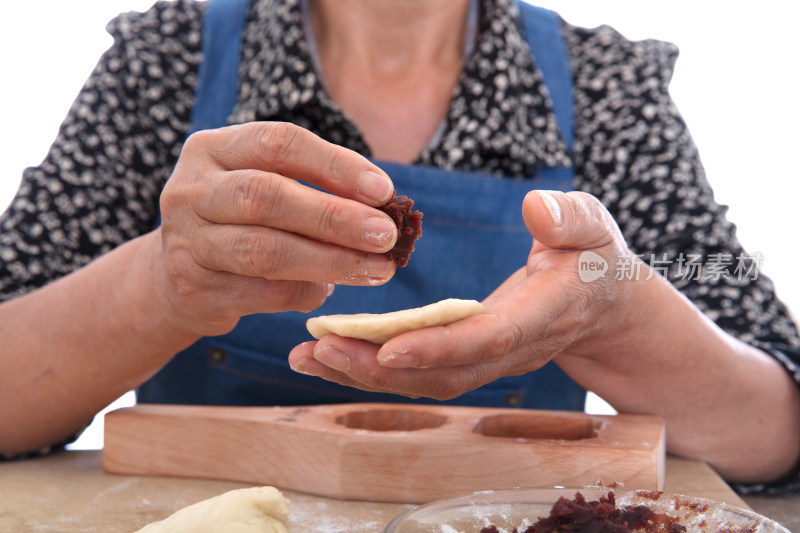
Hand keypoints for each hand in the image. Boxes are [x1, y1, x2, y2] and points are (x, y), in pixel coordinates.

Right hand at [154, 122, 398, 336]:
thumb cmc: (242, 222)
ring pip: (264, 251)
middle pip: (267, 197)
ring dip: (330, 261)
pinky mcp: (193, 289)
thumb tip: (384, 205)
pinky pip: (263, 293)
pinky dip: (306, 292)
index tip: (383, 190)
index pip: (279, 143)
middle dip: (336, 217)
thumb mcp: (267, 187)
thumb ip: (315, 187)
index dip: (335, 165)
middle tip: (386, 235)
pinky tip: (331, 289)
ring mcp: (186, 241)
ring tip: (377, 269)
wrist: (180, 277)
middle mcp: (190, 189)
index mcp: (212, 149)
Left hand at [288, 190, 637, 398]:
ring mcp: (488, 361)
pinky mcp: (468, 360)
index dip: (441, 347)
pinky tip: (330, 355)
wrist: (599, 302)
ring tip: (307, 356)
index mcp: (543, 313)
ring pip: (424, 381)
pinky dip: (373, 368)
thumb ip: (570, 218)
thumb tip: (536, 210)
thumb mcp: (593, 225)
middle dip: (380, 369)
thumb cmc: (593, 255)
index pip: (489, 338)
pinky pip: (419, 373)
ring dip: (365, 374)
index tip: (388, 347)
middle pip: (443, 372)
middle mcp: (510, 349)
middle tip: (319, 351)